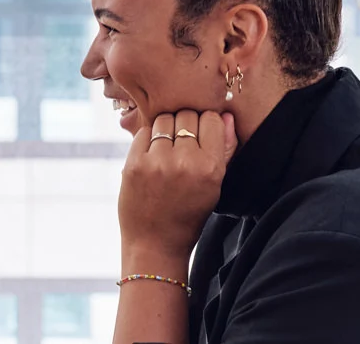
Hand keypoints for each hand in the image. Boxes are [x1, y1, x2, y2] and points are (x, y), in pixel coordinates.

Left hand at [119, 110, 237, 257]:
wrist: (155, 243)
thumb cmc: (188, 214)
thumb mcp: (214, 186)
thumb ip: (224, 149)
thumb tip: (225, 115)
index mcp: (211, 168)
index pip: (210, 119)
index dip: (206, 123)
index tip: (201, 134)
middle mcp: (185, 162)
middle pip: (187, 115)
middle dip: (185, 124)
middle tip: (182, 143)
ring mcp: (158, 162)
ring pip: (164, 119)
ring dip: (166, 128)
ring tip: (166, 149)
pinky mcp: (134, 164)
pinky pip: (143, 132)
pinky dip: (148, 139)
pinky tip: (151, 156)